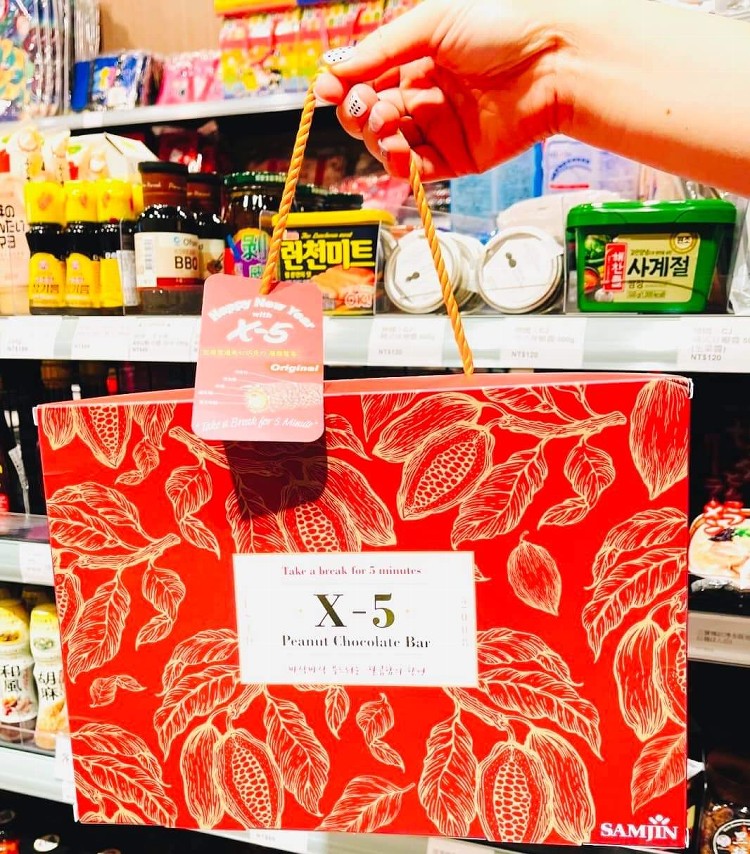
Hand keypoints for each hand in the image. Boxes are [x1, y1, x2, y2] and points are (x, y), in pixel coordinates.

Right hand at [314, 0, 569, 181]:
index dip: (344, 87)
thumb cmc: (503, 24)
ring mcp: (440, 129)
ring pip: (388, 145)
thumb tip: (335, 70)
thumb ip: (382, 50)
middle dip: (357, 113)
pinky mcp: (457, 159)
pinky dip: (398, 163)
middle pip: (371, 116)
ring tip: (385, 122)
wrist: (555, 59)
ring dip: (375, 137)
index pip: (367, 81)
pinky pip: (416, 169)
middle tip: (364, 106)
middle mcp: (426, 95)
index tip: (326, 90)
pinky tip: (396, 149)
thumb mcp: (432, 22)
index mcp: (417, 60)